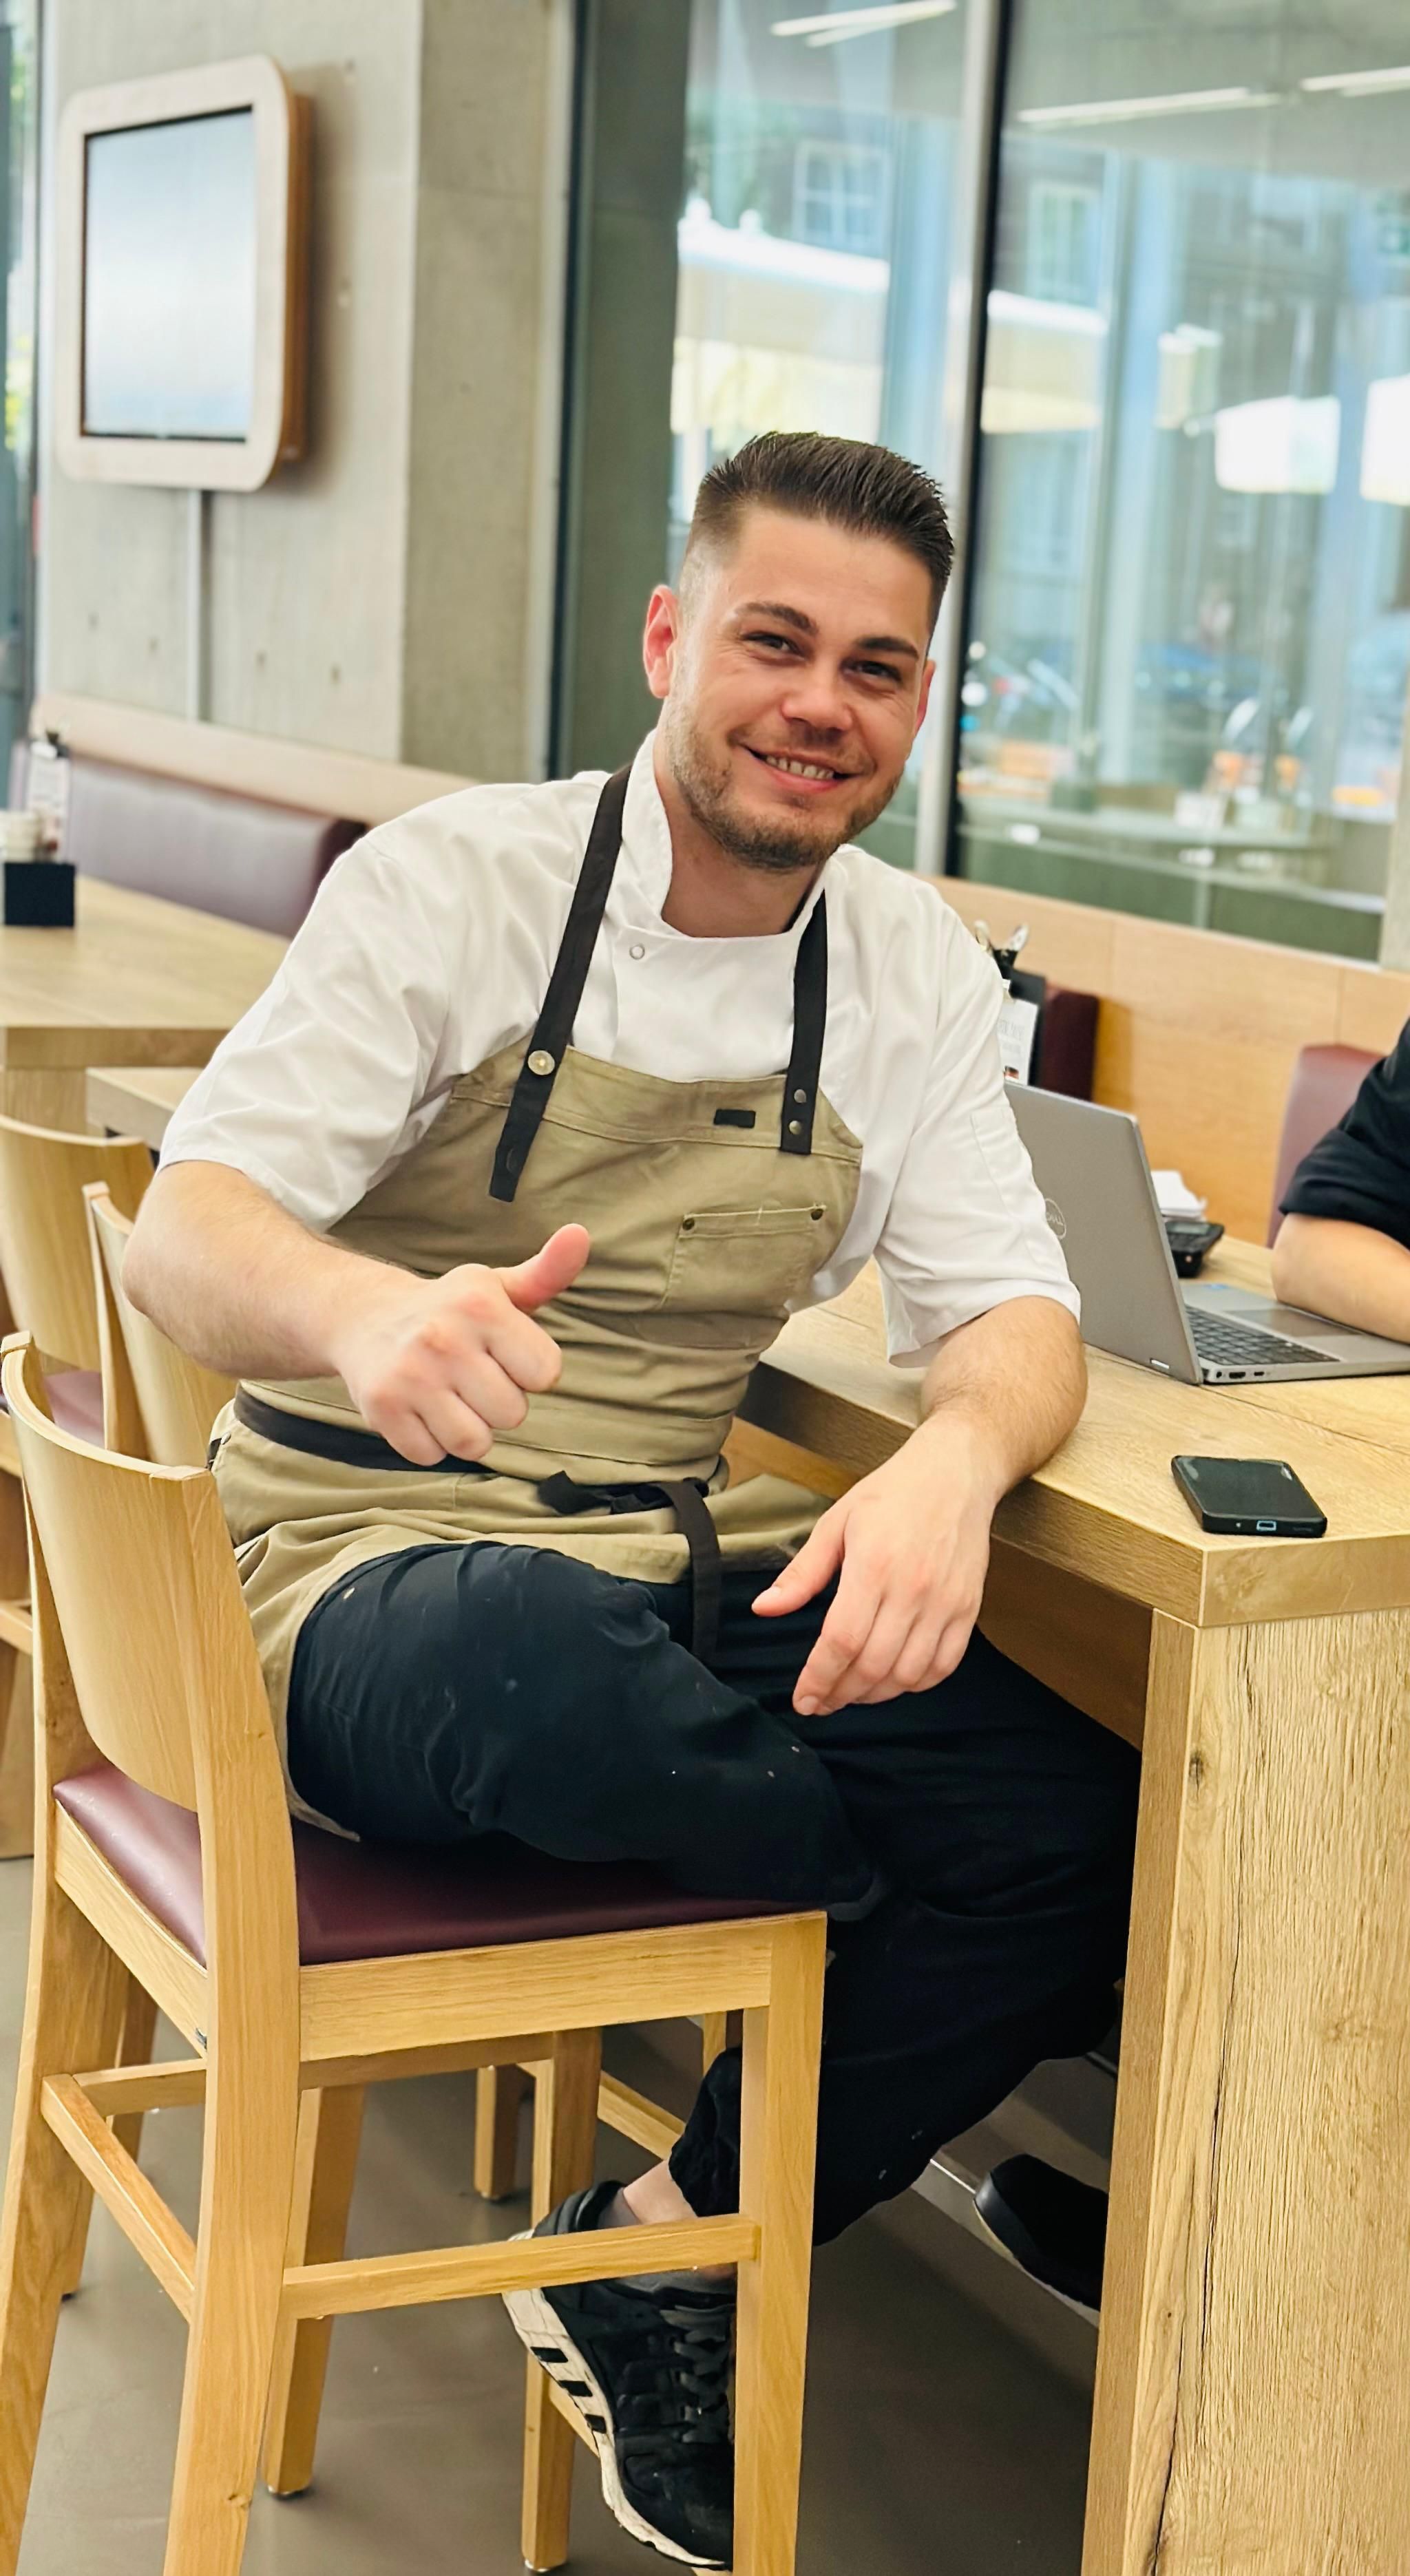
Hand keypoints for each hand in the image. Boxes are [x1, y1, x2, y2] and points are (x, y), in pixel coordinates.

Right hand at [329, 1223, 589, 1466]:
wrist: (364, 1317)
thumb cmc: (449, 1310)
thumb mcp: (497, 1288)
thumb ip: (547, 1272)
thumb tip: (580, 1234)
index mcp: (481, 1304)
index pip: (546, 1373)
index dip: (529, 1371)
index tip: (504, 1355)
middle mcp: (443, 1337)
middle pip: (513, 1413)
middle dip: (498, 1403)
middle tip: (471, 1376)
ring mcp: (409, 1375)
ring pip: (474, 1443)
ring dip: (468, 1429)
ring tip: (449, 1396)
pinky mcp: (381, 1407)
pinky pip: (431, 1455)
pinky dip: (430, 1442)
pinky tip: (420, 1409)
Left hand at [752, 1417, 999, 1715]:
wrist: (954, 1473)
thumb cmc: (892, 1494)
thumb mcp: (836, 1524)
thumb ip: (802, 1573)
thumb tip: (764, 1608)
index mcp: (873, 1565)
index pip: (842, 1641)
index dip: (819, 1678)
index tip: (803, 1699)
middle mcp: (913, 1588)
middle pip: (873, 1665)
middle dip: (841, 1694)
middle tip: (822, 1701)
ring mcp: (946, 1601)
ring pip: (909, 1674)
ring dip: (876, 1695)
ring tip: (852, 1691)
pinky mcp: (969, 1608)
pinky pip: (944, 1665)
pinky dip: (917, 1684)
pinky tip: (894, 1680)